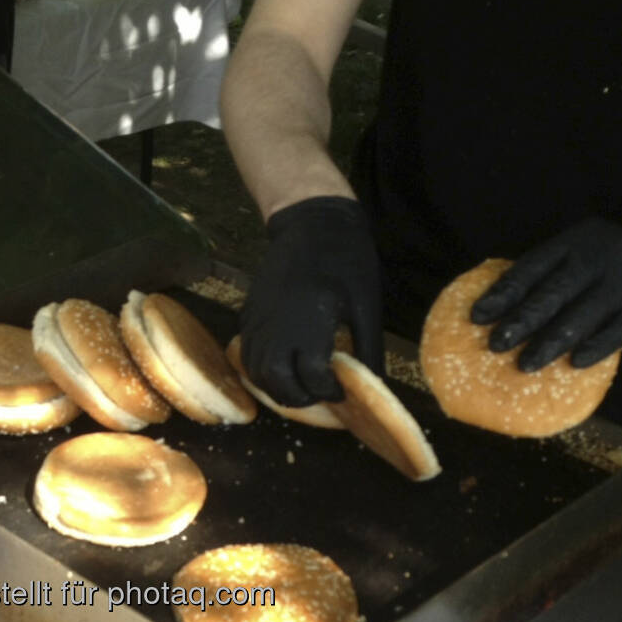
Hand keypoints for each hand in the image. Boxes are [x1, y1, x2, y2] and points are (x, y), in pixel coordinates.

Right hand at [239, 196, 381, 404]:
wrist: (312, 224)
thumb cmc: (348, 262)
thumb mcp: (367, 305)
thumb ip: (368, 349)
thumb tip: (374, 385)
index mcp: (311, 322)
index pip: (312, 376)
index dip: (329, 391)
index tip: (342, 390)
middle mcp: (278, 326)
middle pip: (278, 382)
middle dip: (300, 397)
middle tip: (319, 394)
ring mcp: (258, 321)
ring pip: (257, 373)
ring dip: (278, 388)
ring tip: (300, 386)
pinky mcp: (248, 315)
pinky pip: (247, 355)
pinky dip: (262, 371)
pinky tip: (282, 368)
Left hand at [472, 217, 621, 371]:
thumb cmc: (614, 275)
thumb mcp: (584, 264)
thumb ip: (551, 280)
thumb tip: (497, 318)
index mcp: (575, 241)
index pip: (532, 266)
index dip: (503, 292)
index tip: (477, 316)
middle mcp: (600, 253)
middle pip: (553, 291)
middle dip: (521, 320)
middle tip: (494, 345)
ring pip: (582, 313)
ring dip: (551, 341)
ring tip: (524, 364)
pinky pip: (619, 329)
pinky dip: (596, 346)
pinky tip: (576, 363)